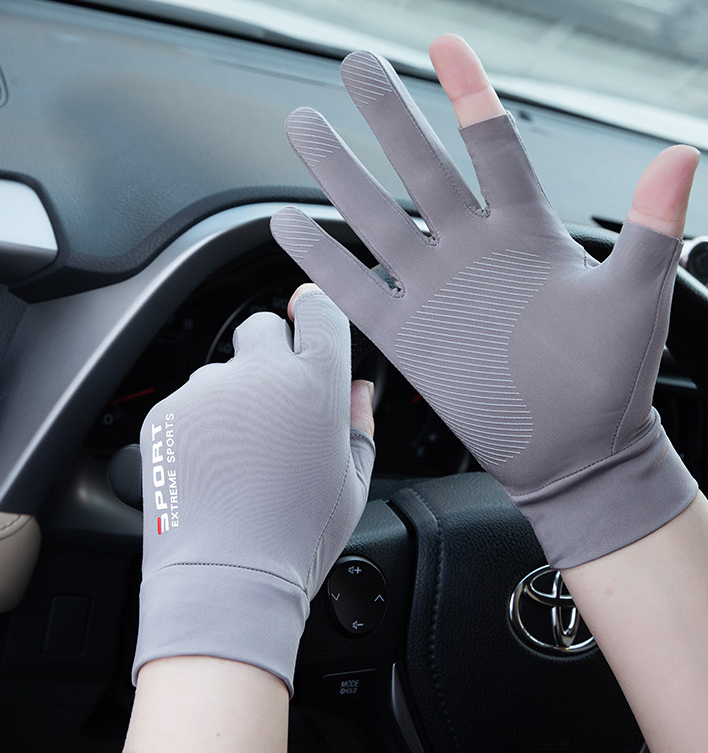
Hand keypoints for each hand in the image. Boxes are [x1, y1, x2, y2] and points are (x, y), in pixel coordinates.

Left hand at [132, 287, 374, 691]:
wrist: (228, 576)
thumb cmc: (300, 535)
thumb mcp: (353, 481)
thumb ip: (360, 422)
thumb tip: (358, 388)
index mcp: (317, 385)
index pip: (319, 312)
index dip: (315, 310)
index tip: (310, 313)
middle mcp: (262, 374)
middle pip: (263, 325)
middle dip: (271, 348)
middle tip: (277, 396)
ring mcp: (209, 391)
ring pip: (223, 369)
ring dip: (235, 394)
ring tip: (242, 453)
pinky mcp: (168, 412)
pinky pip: (191, 401)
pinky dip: (203, 423)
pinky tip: (215, 466)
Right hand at [270, 35, 697, 567]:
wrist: (573, 453)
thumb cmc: (611, 380)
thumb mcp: (636, 299)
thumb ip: (649, 229)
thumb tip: (682, 155)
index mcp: (526, 236)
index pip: (493, 147)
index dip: (469, 94)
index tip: (444, 45)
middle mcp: (473, 254)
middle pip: (421, 168)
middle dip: (389, 115)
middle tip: (356, 66)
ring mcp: (435, 293)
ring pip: (376, 218)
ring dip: (340, 173)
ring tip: (305, 126)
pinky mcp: (408, 337)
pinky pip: (356, 287)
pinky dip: (321, 258)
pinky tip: (289, 224)